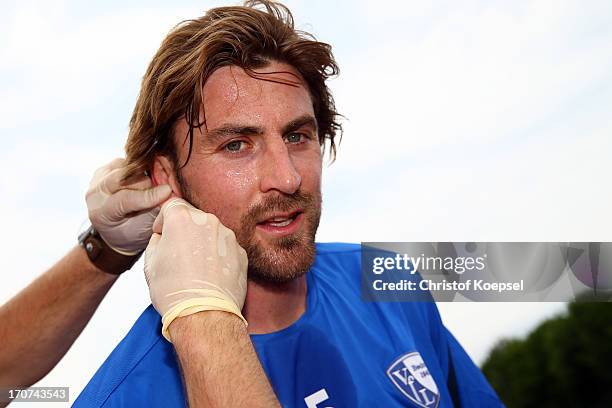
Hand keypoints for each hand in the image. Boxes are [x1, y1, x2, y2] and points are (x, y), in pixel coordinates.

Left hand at [86, 158, 171, 254]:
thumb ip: (154, 210)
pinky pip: (128, 162)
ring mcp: (98, 178)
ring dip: (145, 175)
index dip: (149, 195)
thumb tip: (169, 192)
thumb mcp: (143, 228)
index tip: (168, 192)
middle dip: (148, 182)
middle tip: (163, 189)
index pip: (124, 198)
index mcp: (100, 212)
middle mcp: (95, 193)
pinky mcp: (106, 168)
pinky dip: (141, 169)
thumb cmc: (132, 233)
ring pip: (128, 167)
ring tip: (154, 186)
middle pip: (125, 177)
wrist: (117, 230)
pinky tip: (147, 179)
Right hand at [144, 198, 247, 340]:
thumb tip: (162, 237)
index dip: (164, 221)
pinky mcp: (241, 252)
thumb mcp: (150, 263)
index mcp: (182, 218)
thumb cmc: (174, 292)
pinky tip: (211, 274)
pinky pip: (225, 247)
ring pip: (211, 232)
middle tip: (178, 254)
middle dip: (185, 231)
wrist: (204, 315)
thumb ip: (157, 240)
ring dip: (203, 242)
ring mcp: (228, 236)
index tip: (162, 235)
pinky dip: (218, 255)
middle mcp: (208, 221)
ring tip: (195, 268)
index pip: (171, 205)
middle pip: (193, 217)